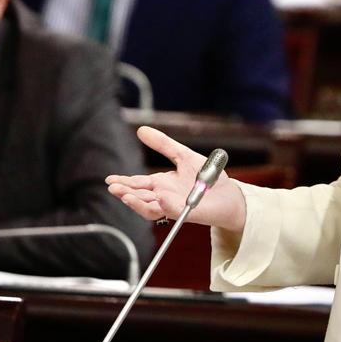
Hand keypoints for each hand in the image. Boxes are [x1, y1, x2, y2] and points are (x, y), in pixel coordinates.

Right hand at [106, 126, 246, 232]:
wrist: (230, 193)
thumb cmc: (208, 177)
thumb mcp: (183, 155)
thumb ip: (163, 144)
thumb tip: (141, 130)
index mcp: (163, 183)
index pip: (138, 184)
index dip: (124, 182)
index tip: (110, 179)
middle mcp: (165, 197)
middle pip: (140, 197)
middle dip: (126, 193)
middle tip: (114, 188)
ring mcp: (176, 206)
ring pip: (150, 208)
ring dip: (137, 203)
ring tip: (126, 195)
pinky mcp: (190, 212)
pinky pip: (175, 210)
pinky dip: (166, 205)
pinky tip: (160, 197)